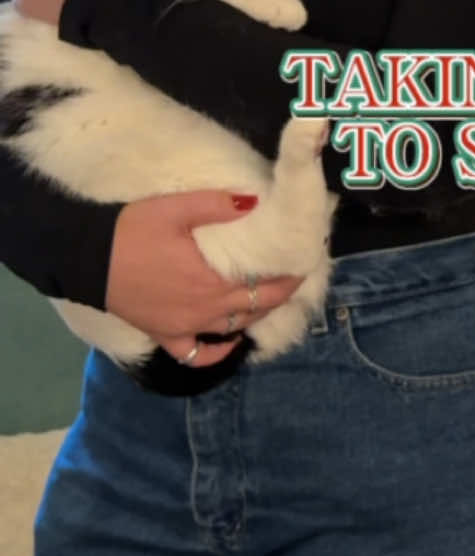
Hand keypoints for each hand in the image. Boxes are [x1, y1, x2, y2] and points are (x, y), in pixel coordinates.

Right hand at [107, 193, 303, 367]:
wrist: (88, 258)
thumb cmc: (132, 230)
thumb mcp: (175, 209)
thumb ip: (217, 205)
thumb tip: (256, 200)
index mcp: (211, 282)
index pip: (264, 287)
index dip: (289, 280)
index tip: (305, 265)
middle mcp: (203, 311)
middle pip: (254, 310)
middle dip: (279, 296)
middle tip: (295, 280)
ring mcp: (183, 327)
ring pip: (231, 331)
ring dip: (253, 318)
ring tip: (269, 301)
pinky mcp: (163, 335)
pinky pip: (194, 355)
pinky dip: (216, 353)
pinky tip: (229, 342)